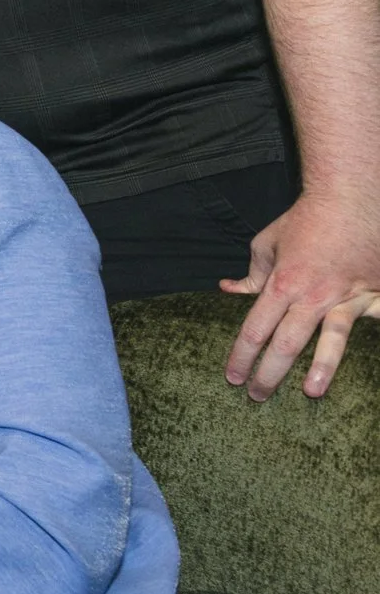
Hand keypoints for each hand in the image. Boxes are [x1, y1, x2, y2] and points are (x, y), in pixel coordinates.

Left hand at [220, 191, 379, 397]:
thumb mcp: (268, 244)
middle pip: (286, 342)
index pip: (254, 328)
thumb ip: (252, 274)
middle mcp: (312, 294)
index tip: (231, 376)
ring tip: (310, 393)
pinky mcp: (373, 293)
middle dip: (269, 373)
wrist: (350, 197)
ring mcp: (346, 296)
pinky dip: (375, 330)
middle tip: (257, 396)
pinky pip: (373, 319)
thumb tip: (228, 290)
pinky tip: (371, 366)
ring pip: (332, 339)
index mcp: (282, 283)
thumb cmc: (305, 220)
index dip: (241, 355)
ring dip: (321, 368)